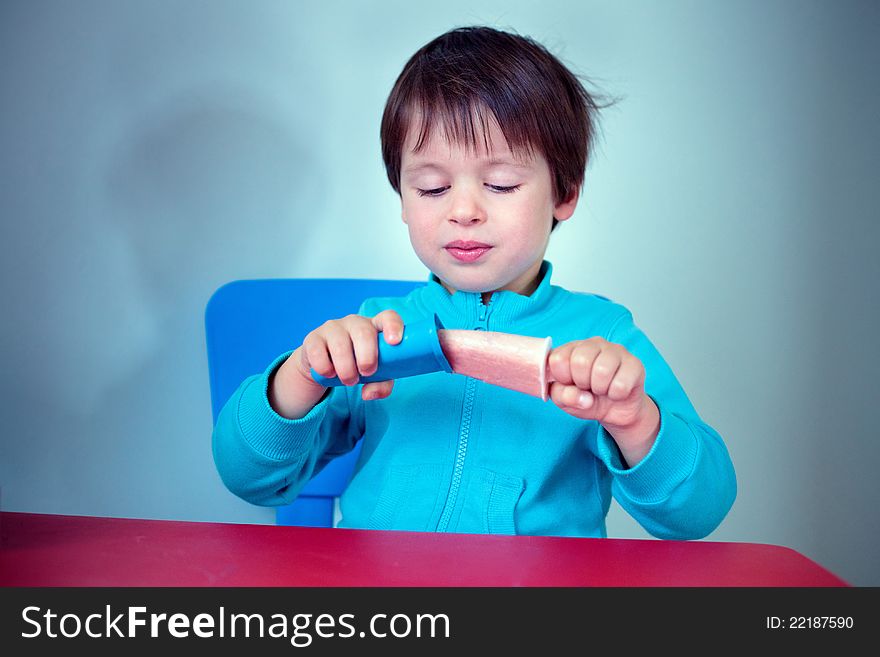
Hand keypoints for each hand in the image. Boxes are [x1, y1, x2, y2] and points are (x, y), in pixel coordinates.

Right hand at [270, 310, 402, 418]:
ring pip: (340, 345)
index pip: (388, 317)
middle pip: (364, 332)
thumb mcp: (375, 377)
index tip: (394, 342)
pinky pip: (317, 353)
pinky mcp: (313, 337)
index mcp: (375, 327)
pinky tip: (329, 373)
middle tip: (366, 373)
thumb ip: (381, 386)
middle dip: (367, 358)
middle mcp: (355, 322)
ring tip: (348, 380)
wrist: (325, 367)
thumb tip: (369, 394)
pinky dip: (325, 368)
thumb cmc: (358, 366)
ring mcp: (333, 327)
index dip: (393, 327)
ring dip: (346, 369)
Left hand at [547, 337, 659, 465]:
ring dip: (600, 389)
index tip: (569, 383)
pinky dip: (616, 395)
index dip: (562, 378)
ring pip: (602, 370)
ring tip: (602, 389)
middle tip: (587, 387)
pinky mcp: (635, 364)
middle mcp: (594, 343)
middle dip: (582, 383)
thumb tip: (578, 394)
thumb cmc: (586, 398)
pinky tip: (616, 391)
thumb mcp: (564, 400)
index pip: (558, 358)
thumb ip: (561, 395)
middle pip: (580, 361)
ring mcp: (616, 350)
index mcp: (572, 348)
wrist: (615, 411)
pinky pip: (621, 384)